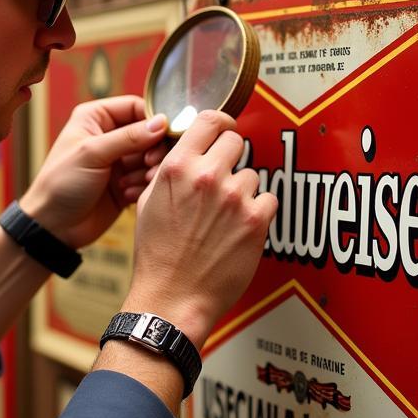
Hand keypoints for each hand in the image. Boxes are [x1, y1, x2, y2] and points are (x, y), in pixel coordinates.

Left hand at [20, 96, 168, 249]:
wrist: (53, 227)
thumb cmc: (61, 184)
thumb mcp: (93, 154)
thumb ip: (129, 137)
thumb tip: (161, 123)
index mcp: (96, 118)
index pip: (136, 107)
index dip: (153, 119)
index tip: (165, 134)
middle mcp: (109, 136)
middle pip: (149, 133)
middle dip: (153, 149)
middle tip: (149, 163)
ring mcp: (119, 160)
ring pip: (151, 157)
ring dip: (148, 170)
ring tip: (133, 183)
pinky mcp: (127, 183)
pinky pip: (148, 178)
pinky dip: (143, 186)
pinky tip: (126, 195)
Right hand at [124, 110, 277, 348]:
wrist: (172, 297)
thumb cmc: (157, 254)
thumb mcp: (148, 202)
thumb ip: (171, 170)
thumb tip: (190, 149)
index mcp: (177, 167)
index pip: (209, 120)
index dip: (219, 123)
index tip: (223, 131)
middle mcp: (206, 176)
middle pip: (235, 141)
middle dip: (230, 158)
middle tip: (223, 179)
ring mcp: (234, 198)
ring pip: (252, 175)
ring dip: (242, 190)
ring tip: (224, 216)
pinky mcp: (256, 221)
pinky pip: (269, 199)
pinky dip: (258, 212)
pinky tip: (239, 228)